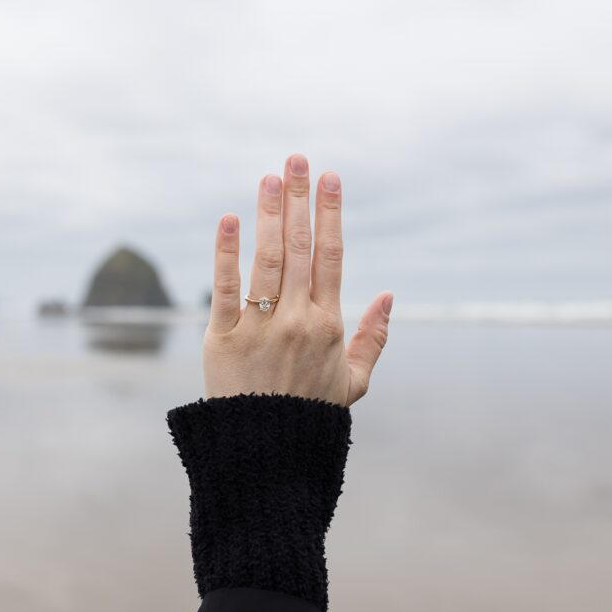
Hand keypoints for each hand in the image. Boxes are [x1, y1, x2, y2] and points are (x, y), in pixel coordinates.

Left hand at [203, 153, 391, 406]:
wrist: (265, 453)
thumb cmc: (309, 415)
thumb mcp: (353, 382)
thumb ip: (374, 338)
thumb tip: (388, 295)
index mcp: (329, 326)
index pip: (331, 257)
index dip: (330, 214)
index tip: (330, 178)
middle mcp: (297, 320)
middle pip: (300, 248)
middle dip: (300, 200)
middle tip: (297, 159)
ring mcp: (260, 327)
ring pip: (267, 260)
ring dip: (269, 214)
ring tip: (270, 177)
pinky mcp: (223, 338)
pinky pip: (226, 289)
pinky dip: (227, 253)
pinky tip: (230, 220)